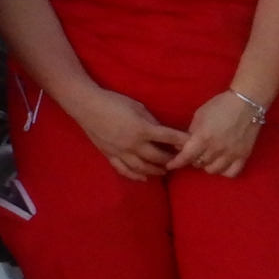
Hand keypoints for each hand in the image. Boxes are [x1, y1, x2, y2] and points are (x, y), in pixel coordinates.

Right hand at [65, 87, 188, 181]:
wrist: (87, 106)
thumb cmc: (113, 101)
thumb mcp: (137, 106)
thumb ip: (150, 120)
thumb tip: (161, 131)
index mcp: (142, 129)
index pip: (168, 138)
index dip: (181, 141)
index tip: (191, 144)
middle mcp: (134, 145)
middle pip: (157, 157)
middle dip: (171, 160)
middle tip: (179, 161)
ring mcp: (121, 153)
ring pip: (142, 168)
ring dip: (156, 171)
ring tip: (165, 170)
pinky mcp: (110, 155)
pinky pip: (124, 170)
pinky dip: (136, 176)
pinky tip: (144, 177)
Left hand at [169, 90, 266, 177]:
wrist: (246, 103)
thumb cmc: (220, 105)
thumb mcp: (200, 115)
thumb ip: (190, 131)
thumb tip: (181, 146)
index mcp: (203, 137)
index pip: (186, 156)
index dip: (176, 163)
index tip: (170, 165)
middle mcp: (216, 149)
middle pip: (198, 164)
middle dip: (193, 159)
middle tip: (194, 153)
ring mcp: (231, 154)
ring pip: (213, 170)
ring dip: (207, 165)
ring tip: (207, 158)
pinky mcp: (243, 156)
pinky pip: (231, 173)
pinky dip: (223, 171)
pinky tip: (221, 164)